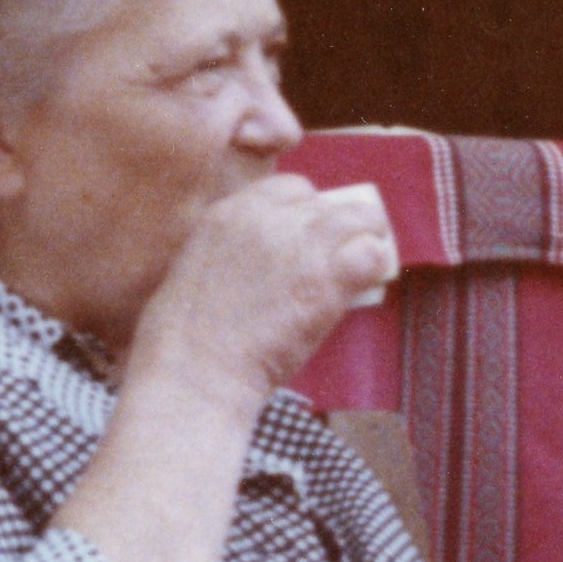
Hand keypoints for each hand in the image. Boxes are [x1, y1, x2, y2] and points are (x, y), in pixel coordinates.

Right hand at [129, 173, 399, 403]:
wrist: (195, 373)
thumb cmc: (186, 341)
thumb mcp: (198, 271)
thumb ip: (231, 253)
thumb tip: (263, 266)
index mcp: (230, 212)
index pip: (291, 189)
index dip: (308, 212)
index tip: (313, 237)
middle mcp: (266, 218)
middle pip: (327, 203)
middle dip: (339, 225)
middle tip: (345, 252)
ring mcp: (299, 245)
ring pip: (359, 220)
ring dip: (368, 238)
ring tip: (367, 262)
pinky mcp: (325, 279)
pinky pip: (371, 255)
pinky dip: (376, 267)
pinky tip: (370, 281)